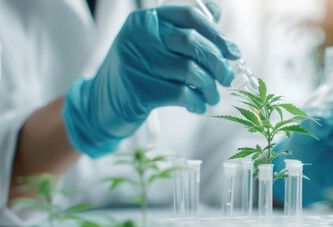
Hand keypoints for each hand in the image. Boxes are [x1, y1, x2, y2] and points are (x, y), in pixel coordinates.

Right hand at [63, 6, 240, 157]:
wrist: (100, 104)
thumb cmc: (136, 73)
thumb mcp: (153, 46)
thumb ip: (181, 30)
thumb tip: (217, 15)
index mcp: (145, 21)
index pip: (190, 16)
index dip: (216, 34)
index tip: (232, 52)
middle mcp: (139, 37)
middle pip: (192, 42)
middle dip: (217, 62)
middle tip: (227, 77)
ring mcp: (137, 63)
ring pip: (190, 70)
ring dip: (209, 86)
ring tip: (212, 96)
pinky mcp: (139, 90)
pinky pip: (182, 93)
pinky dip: (197, 101)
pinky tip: (199, 106)